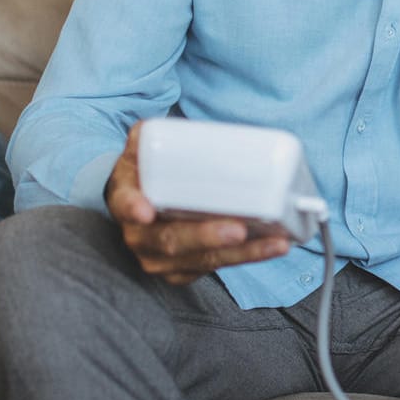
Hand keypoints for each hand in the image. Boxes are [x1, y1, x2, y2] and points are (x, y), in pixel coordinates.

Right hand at [106, 121, 291, 286]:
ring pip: (200, 260)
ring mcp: (160, 258)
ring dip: (240, 253)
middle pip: (171, 241)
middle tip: (239, 229)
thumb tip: (156, 128)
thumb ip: (147, 135)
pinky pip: (214, 268)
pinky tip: (271, 247)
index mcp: (126, 201)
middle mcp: (139, 236)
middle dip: (207, 237)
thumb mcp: (140, 151)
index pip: (125, 204)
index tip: (146, 211)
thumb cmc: (146, 174)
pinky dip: (245, 258)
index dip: (133, 208)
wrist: (140, 205)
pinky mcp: (183, 270)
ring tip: (274, 242)